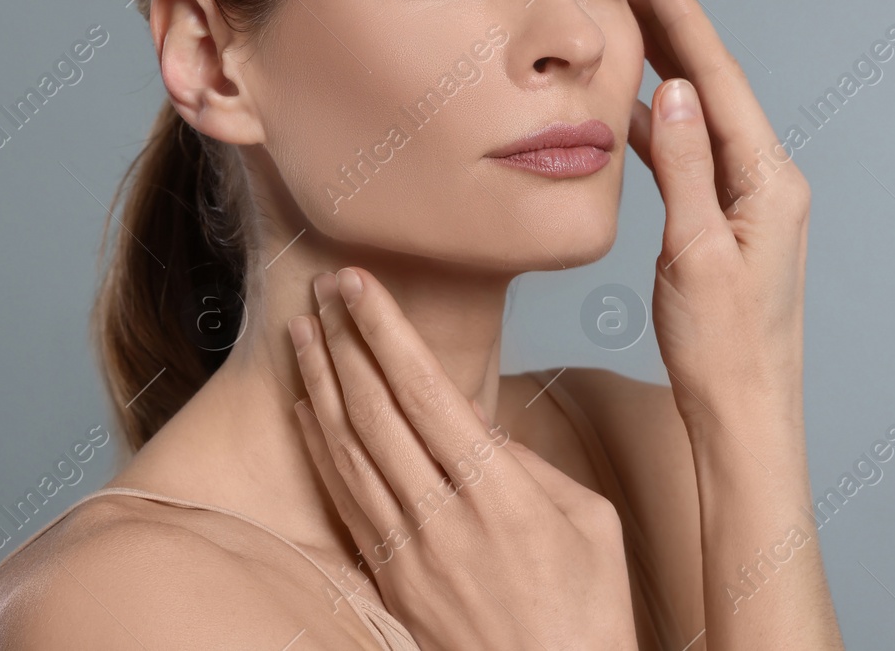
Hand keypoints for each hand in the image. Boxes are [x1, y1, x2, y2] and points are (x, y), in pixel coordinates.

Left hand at [289, 266, 639, 650]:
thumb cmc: (588, 613)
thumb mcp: (591, 522)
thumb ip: (532, 466)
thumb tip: (478, 428)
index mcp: (500, 493)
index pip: (426, 390)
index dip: (385, 330)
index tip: (359, 282)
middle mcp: (443, 518)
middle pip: (374, 411)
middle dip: (344, 340)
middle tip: (323, 286)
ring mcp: (408, 552)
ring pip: (347, 450)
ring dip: (320, 383)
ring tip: (302, 333)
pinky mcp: (390, 579)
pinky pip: (344, 499)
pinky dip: (319, 448)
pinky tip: (307, 409)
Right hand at [625, 0, 811, 426]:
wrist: (743, 413)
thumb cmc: (722, 348)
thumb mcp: (696, 252)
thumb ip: (684, 168)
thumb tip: (673, 92)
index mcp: (770, 183)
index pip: (720, 84)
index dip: (689, 23)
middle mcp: (769, 183)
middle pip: (716, 89)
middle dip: (678, 31)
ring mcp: (750, 202)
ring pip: (702, 118)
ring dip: (668, 72)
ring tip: (630, 26)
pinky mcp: (728, 223)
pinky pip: (693, 156)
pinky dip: (660, 125)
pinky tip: (631, 107)